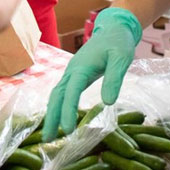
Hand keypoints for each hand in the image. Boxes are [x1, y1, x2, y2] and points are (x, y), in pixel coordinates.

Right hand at [41, 7, 141, 140]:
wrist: (114, 29)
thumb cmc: (118, 42)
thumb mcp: (121, 58)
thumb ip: (114, 78)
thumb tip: (107, 102)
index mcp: (81, 67)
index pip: (71, 91)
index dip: (68, 110)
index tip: (67, 130)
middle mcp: (72, 70)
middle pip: (57, 95)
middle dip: (52, 117)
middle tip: (48, 140)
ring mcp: (72, 73)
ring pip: (57, 95)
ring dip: (52, 114)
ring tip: (50, 136)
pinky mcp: (75, 75)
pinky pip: (63, 93)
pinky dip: (58, 107)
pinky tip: (59, 119)